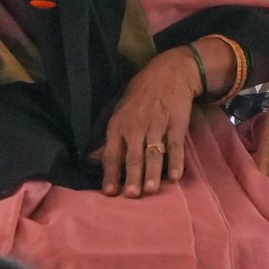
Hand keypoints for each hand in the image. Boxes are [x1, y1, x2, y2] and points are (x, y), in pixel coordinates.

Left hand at [93, 49, 201, 197]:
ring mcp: (157, 125)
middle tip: (130, 196)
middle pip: (133, 155)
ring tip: (151, 190)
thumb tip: (91, 159)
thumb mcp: (119, 113)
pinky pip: (176, 144)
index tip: (109, 193)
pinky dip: (176, 160)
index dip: (110, 173)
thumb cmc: (140, 95)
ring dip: (152, 172)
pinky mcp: (177, 123)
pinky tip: (176, 176)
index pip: (112, 153)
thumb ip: (109, 139)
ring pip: (153, 152)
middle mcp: (136, 126)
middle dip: (131, 176)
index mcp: (118, 125)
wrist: (169, 73)